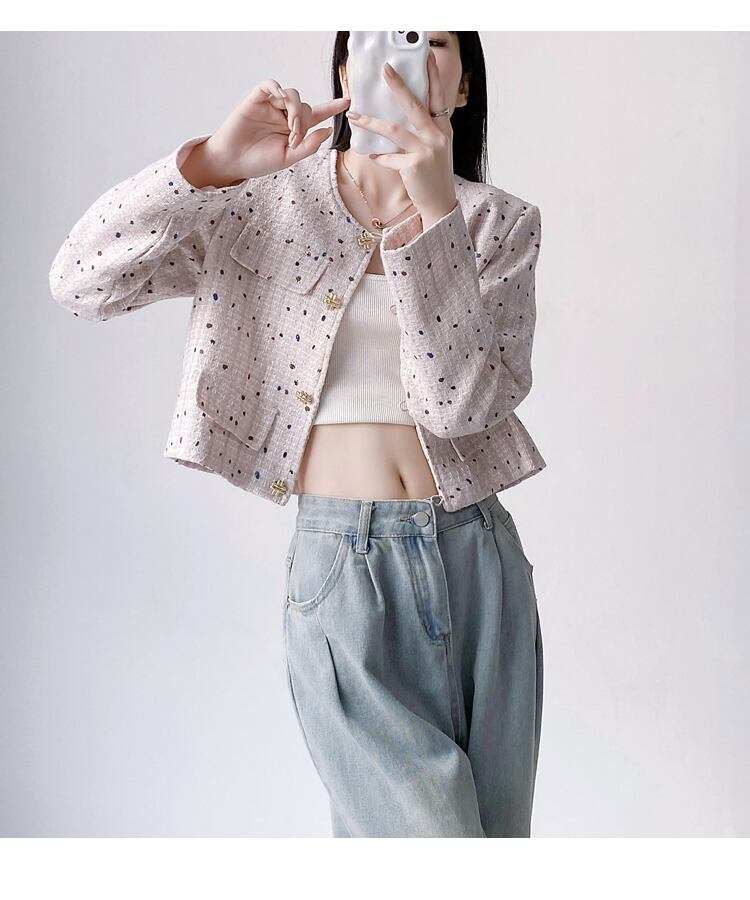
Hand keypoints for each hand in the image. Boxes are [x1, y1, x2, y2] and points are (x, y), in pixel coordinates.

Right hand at [194, 80, 350, 182]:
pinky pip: (271, 85)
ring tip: (289, 128)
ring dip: (295, 110)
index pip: (316, 115)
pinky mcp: (256, 99)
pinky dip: (278, 89)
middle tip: (294, 139)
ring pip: (292, 95)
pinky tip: (281, 99)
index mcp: (294, 130)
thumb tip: (328, 130)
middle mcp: (284, 116)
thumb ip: (308, 146)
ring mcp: (271, 106)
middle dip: (304, 122)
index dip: (332, 108)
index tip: (347, 102)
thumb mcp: (288, 158)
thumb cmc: (258, 161)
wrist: (233, 161)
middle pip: (304, 107)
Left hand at [344, 50, 457, 226]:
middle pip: (415, 105)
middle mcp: (437, 136)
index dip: (432, 75)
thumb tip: (399, 116)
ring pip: (394, 130)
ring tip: (354, 115)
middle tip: (385, 69)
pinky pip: (389, 157)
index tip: (425, 55)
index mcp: (444, 129)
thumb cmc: (434, 176)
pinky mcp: (414, 166)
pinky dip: (379, 156)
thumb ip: (424, 132)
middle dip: (398, 85)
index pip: (438, 96)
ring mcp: (426, 151)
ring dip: (371, 122)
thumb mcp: (436, 149)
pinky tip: (371, 154)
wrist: (440, 204)